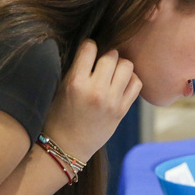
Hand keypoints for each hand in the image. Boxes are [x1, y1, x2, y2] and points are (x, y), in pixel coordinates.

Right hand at [42, 40, 141, 161]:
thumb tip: (92, 49)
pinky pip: (136, 83)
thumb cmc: (58, 117)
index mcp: (75, 83)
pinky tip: (121, 84)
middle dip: (107, 55)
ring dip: (120, 66)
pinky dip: (131, 79)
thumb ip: (76, 69)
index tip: (88, 52)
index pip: (89, 47)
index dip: (89, 46)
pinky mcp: (122, 110)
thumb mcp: (60, 89)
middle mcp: (96, 91)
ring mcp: (112, 101)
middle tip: (101, 63)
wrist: (66, 147)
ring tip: (112, 73)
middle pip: (111, 55)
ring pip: (127, 66)